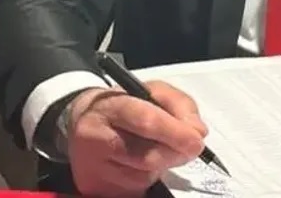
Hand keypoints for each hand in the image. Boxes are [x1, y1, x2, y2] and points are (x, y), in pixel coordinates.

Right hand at [66, 81, 208, 197]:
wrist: (82, 123)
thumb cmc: (123, 106)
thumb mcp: (151, 91)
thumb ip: (179, 105)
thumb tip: (198, 132)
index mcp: (110, 106)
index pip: (146, 121)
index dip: (175, 133)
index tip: (197, 140)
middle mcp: (95, 137)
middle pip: (147, 156)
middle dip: (175, 153)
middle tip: (189, 146)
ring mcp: (92, 166)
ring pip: (143, 177)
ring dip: (160, 166)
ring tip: (152, 148)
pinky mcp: (93, 187)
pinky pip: (133, 189)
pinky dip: (144, 179)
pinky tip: (137, 164)